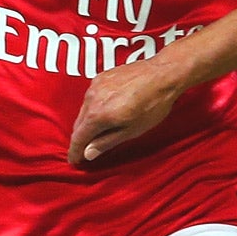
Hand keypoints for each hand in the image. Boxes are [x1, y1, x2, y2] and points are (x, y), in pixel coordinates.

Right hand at [68, 53, 184, 164]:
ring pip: (84, 109)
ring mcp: (95, 85)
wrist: (162, 75)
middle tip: (83, 151)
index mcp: (97, 115)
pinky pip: (91, 97)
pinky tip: (103, 112)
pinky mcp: (102, 77)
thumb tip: (88, 153)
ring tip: (94, 133)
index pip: (78, 138)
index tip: (74, 161)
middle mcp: (91, 99)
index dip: (75, 152)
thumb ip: (107, 142)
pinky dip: (93, 108)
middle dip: (80, 139)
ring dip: (87, 123)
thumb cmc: (152, 104)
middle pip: (79, 124)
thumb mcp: (131, 130)